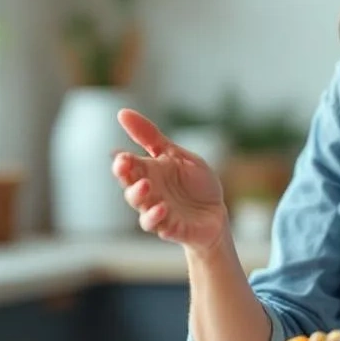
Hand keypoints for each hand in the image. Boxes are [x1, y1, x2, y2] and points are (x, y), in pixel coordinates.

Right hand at [111, 108, 229, 252]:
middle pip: (130, 187)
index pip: (129, 167)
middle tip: (126, 166)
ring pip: (141, 208)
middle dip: (126, 178)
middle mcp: (150, 193)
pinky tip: (163, 209)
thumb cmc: (196, 184)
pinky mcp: (172, 228)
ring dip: (140, 197)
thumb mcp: (177, 155)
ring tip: (146, 186)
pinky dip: (158, 219)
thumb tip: (122, 112)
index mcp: (149, 173)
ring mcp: (159, 212)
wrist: (217, 213)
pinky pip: (160, 226)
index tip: (122, 157)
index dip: (122, 163)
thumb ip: (152, 137)